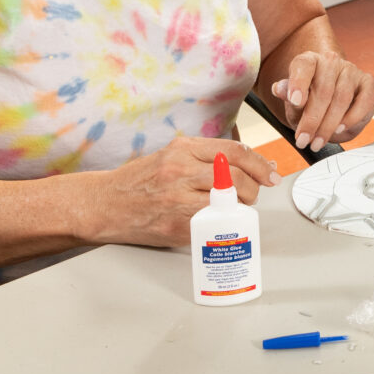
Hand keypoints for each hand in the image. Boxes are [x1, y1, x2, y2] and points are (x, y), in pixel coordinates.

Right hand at [90, 137, 279, 246]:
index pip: (235, 151)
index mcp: (183, 149)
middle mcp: (181, 169)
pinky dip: (220, 225)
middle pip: (238, 177)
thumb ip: (204, 158)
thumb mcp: (170, 156)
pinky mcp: (175, 224)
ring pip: (229, 201)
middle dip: (253, 189)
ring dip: (240, 208)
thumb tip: (246, 164)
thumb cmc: (138, 181)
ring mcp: (177, 198)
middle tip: (251, 196)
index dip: (260, 164)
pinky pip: (211, 224)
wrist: (102, 204)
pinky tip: (216, 223)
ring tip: (233, 209)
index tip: (270, 174)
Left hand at [268, 52, 373, 151]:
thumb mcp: (293, 102)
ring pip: (343, 98)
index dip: (299, 83)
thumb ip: (287, 95)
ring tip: (318, 142)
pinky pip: (364, 102)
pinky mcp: (368, 84)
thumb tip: (279, 89)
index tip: (295, 102)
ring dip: (329, 125)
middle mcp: (332, 62)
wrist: (330, 104)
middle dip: (312, 120)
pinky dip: (352, 118)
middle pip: (324, 89)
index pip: (304, 66)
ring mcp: (352, 71)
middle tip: (303, 140)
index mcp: (310, 60)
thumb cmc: (309, 101)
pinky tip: (340, 129)